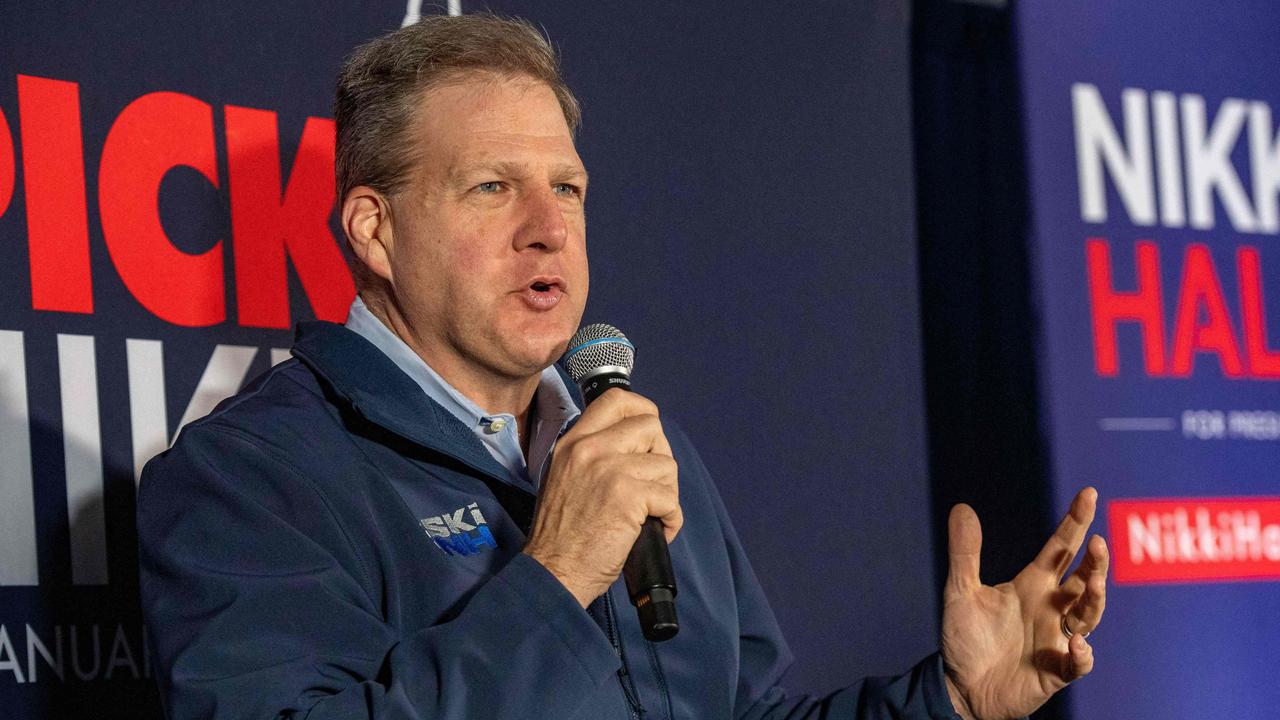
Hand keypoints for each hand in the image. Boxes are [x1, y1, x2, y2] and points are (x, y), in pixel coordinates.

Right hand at [523, 389, 681, 606]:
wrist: (553, 571)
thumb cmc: (563, 535)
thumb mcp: (566, 478)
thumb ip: (594, 455)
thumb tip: (637, 446)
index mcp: (574, 442)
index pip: (617, 400)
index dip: (643, 411)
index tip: (649, 436)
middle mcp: (590, 448)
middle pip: (651, 426)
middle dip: (661, 456)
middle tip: (651, 486)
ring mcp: (609, 469)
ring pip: (666, 464)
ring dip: (667, 493)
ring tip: (650, 514)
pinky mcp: (627, 496)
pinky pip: (670, 498)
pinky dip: (671, 519)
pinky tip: (656, 530)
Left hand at [941, 487, 1108, 719]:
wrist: (962, 688)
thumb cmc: (967, 639)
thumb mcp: (960, 592)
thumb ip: (964, 552)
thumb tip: (962, 506)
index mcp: (1033, 585)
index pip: (1060, 548)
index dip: (1075, 521)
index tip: (1089, 493)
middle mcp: (1051, 608)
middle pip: (1084, 580)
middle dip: (1095, 562)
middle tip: (1097, 543)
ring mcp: (1057, 639)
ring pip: (1089, 615)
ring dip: (1095, 599)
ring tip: (1094, 582)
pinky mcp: (1056, 671)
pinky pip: (1078, 663)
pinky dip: (1082, 654)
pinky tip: (1077, 644)